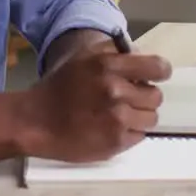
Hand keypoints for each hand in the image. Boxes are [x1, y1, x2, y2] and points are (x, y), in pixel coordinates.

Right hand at [19, 43, 171, 162]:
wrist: (36, 121)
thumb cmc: (59, 88)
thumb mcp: (84, 58)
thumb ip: (114, 53)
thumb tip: (142, 56)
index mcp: (108, 65)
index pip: (158, 67)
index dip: (159, 72)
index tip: (153, 77)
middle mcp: (116, 91)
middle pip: (156, 96)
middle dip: (144, 98)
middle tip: (127, 100)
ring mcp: (117, 119)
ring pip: (151, 118)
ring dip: (138, 117)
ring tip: (117, 116)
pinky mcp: (116, 142)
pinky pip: (139, 136)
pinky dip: (129, 134)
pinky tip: (109, 129)